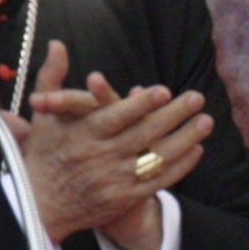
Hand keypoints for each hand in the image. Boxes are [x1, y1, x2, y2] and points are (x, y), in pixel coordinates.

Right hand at [20, 41, 212, 248]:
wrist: (42, 205)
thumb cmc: (44, 154)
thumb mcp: (42, 116)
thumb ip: (52, 78)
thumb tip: (57, 44)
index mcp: (83, 134)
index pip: (115, 117)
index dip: (139, 105)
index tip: (163, 90)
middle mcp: (102, 157)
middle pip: (144, 134)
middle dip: (173, 116)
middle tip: (197, 97)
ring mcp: (116, 179)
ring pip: (157, 158)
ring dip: (185, 140)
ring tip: (206, 121)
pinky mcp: (126, 197)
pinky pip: (158, 181)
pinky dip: (180, 167)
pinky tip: (197, 150)